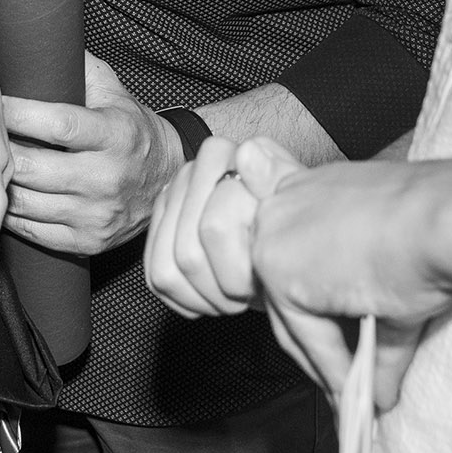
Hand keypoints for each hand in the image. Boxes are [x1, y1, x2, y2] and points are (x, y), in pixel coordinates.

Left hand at [3, 51, 187, 256]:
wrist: (169, 178)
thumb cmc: (131, 128)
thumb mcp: (113, 90)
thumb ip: (76, 68)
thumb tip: (34, 40)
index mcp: (115, 134)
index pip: (57, 124)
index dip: (18, 113)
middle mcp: (107, 177)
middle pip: (33, 168)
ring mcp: (97, 214)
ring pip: (27, 202)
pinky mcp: (88, 241)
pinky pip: (33, 232)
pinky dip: (10, 215)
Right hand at [145, 132, 291, 317]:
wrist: (281, 240)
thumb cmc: (290, 225)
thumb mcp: (296, 203)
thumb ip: (277, 175)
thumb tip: (248, 153)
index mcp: (220, 155)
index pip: (215, 229)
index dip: (242, 268)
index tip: (265, 274)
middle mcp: (188, 172)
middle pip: (188, 256)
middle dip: (223, 289)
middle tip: (250, 291)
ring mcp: (169, 202)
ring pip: (167, 272)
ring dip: (206, 297)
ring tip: (235, 295)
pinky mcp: (160, 234)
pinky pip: (156, 279)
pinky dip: (187, 299)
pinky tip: (214, 294)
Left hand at [247, 150, 451, 406]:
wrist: (447, 219)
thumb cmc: (435, 227)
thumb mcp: (395, 276)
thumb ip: (374, 329)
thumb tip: (380, 386)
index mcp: (311, 191)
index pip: (301, 263)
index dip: (320, 312)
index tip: (340, 349)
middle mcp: (283, 206)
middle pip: (289, 296)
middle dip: (319, 346)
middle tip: (344, 386)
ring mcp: (275, 237)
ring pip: (294, 321)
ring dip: (325, 365)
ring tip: (353, 399)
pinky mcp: (280, 272)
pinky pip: (307, 336)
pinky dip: (333, 368)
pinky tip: (355, 392)